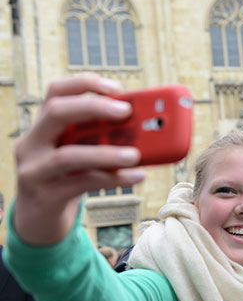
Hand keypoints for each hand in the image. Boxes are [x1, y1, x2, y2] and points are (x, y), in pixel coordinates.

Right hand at [13, 73, 144, 244]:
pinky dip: (114, 178)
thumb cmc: (68, 177)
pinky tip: (138, 176)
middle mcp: (33, 143)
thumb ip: (103, 139)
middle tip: (127, 111)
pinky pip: (83, 183)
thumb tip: (152, 130)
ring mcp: (35, 170)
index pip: (56, 92)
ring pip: (69, 155)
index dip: (85, 84)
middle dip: (94, 108)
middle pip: (57, 113)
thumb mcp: (81, 152)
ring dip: (107, 153)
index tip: (116, 88)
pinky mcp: (45, 195)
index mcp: (43, 126)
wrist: (39, 217)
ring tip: (137, 155)